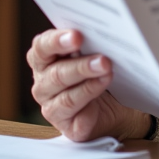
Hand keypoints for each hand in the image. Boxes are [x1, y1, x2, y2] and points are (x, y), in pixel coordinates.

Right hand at [27, 28, 149, 141]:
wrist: (116, 106)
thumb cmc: (98, 73)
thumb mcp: (92, 53)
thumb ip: (89, 43)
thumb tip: (101, 32)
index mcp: (43, 60)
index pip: (42, 47)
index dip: (57, 41)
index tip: (76, 36)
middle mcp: (43, 85)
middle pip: (56, 74)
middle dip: (81, 65)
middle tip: (103, 59)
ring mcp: (52, 108)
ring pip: (67, 96)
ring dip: (89, 83)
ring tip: (108, 72)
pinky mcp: (68, 126)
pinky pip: (79, 115)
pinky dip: (92, 101)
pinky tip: (104, 90)